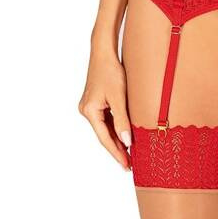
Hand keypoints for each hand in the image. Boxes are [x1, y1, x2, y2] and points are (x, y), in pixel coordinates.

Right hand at [78, 47, 131, 169]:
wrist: (104, 52)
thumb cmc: (111, 71)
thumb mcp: (119, 98)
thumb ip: (123, 121)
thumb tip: (127, 143)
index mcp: (90, 111)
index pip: (105, 139)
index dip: (117, 154)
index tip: (127, 166)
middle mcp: (86, 111)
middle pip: (104, 136)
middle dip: (117, 150)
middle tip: (131, 165)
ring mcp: (90, 107)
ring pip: (105, 129)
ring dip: (118, 141)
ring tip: (131, 154)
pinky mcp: (95, 103)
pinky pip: (106, 121)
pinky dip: (116, 129)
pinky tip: (126, 138)